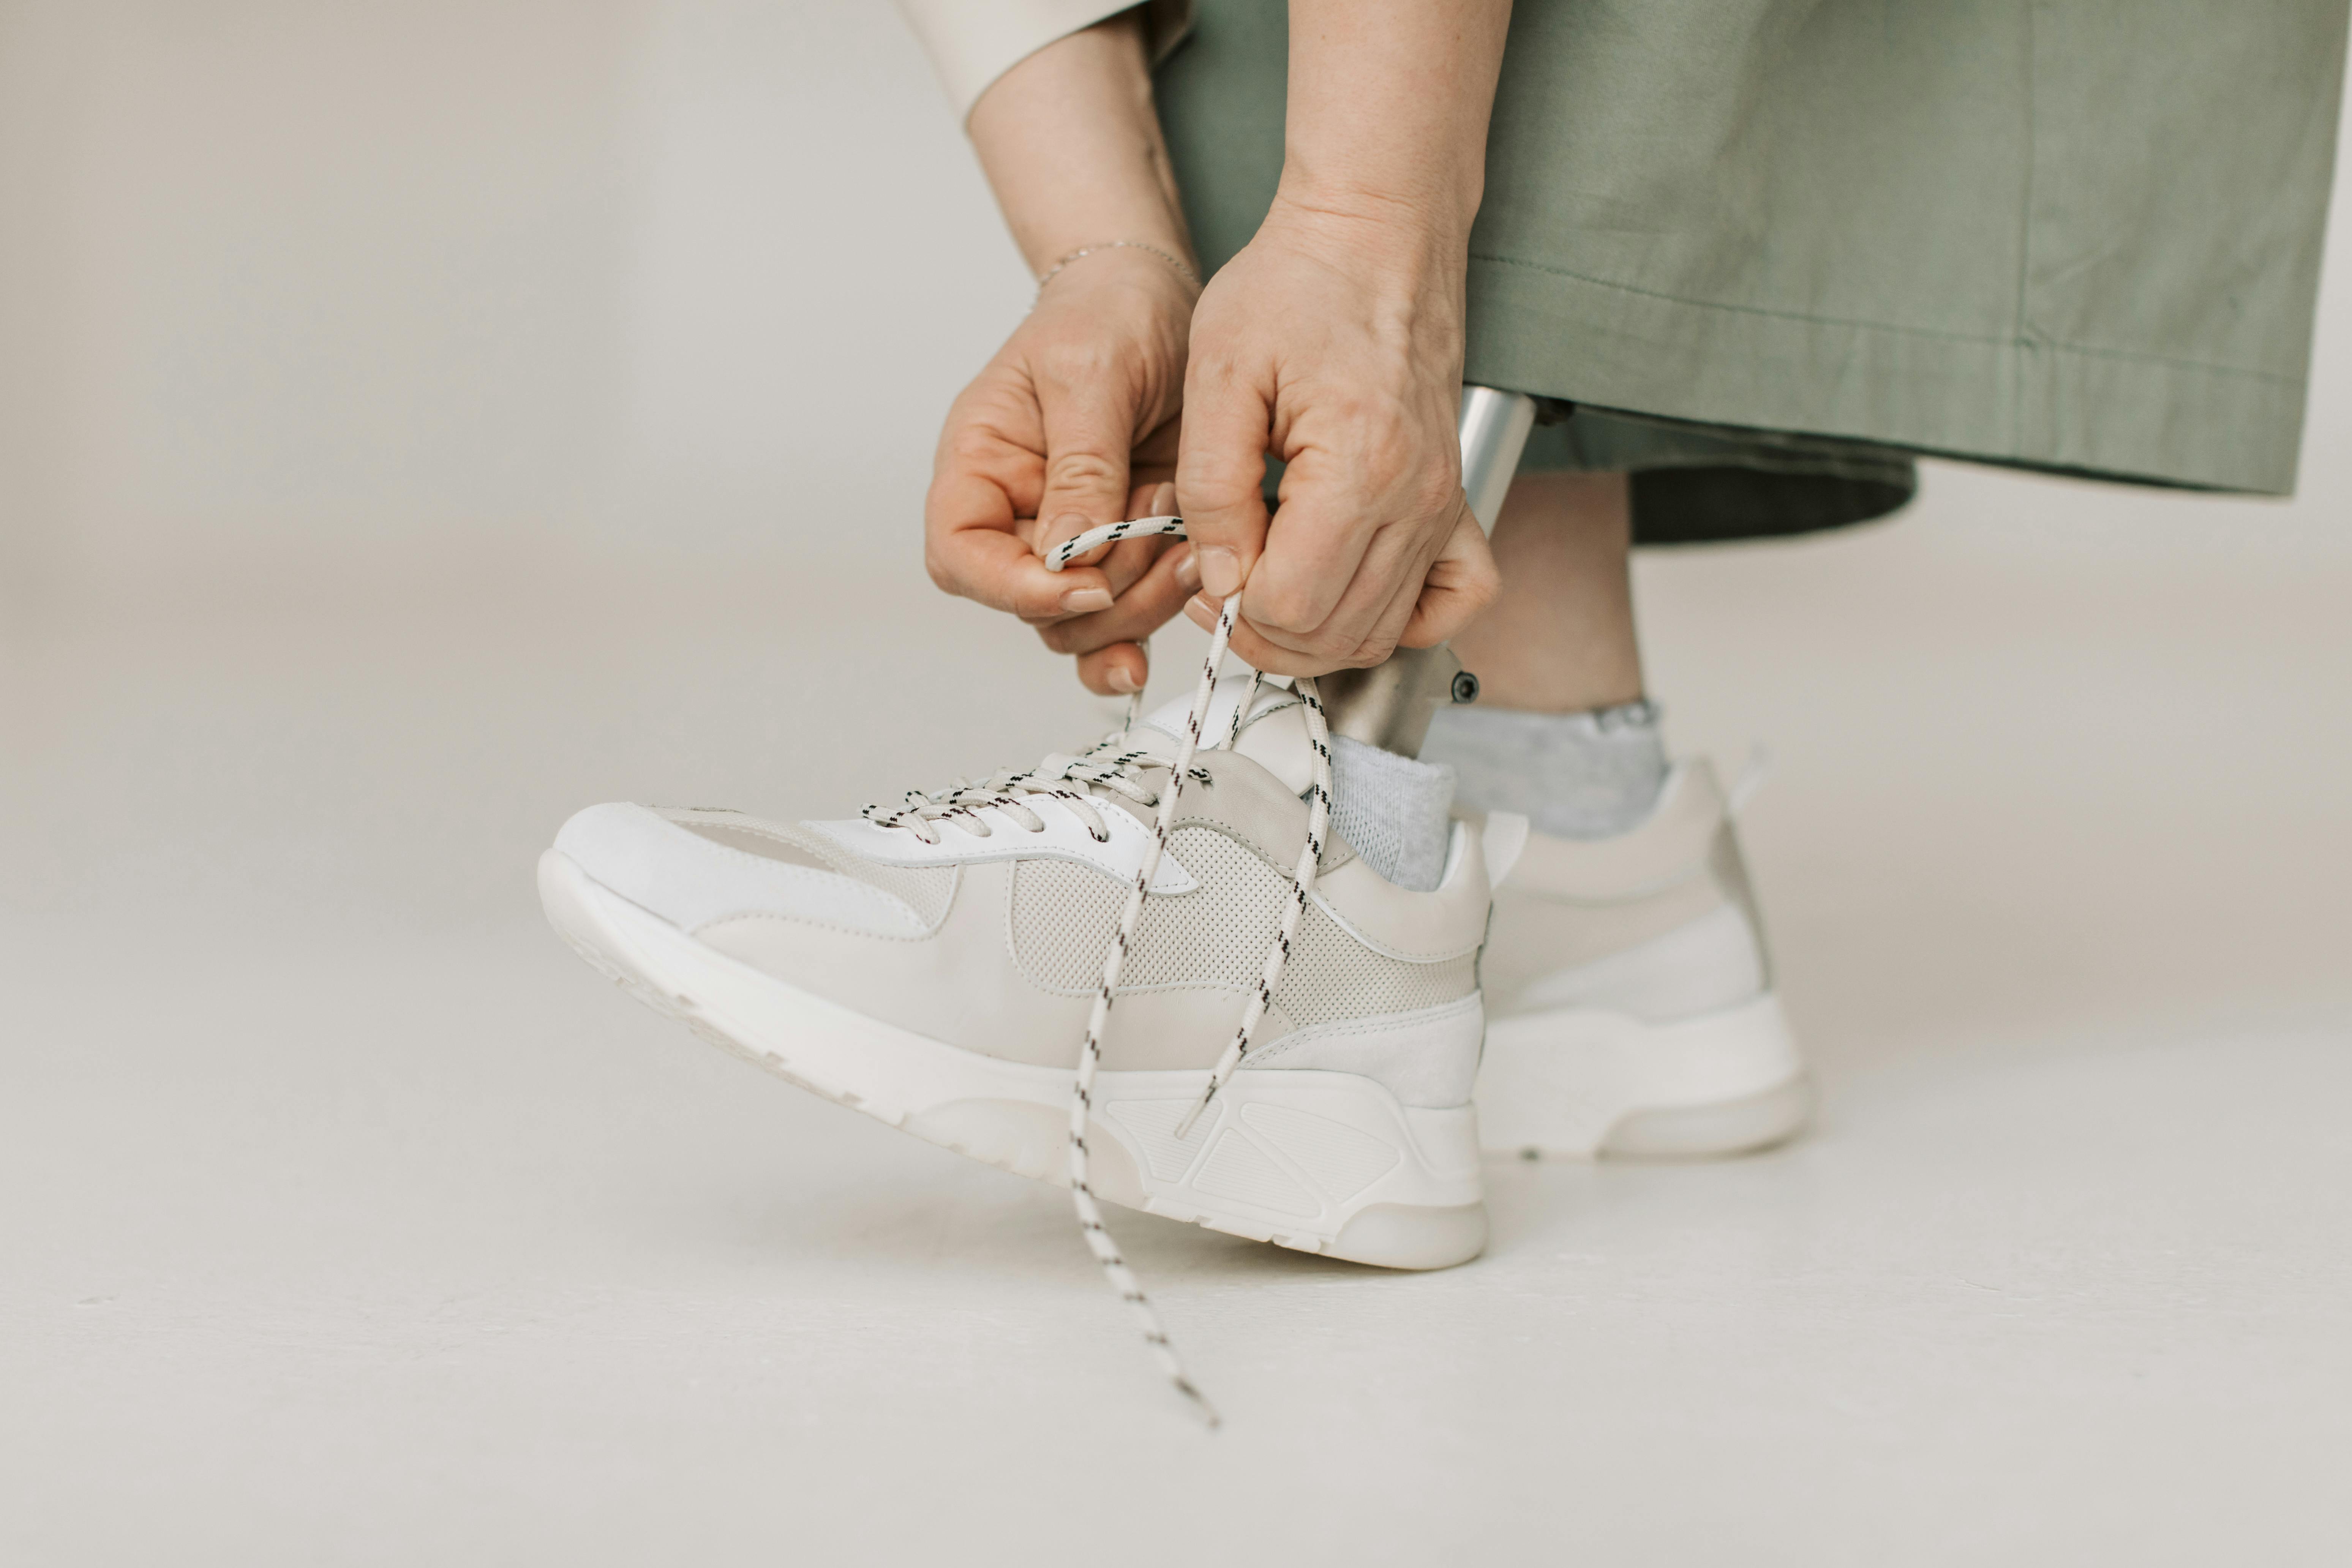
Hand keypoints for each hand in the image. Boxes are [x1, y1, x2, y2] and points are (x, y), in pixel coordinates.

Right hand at [922, 250, 1203, 694]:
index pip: (960, 557)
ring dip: (1140, 604)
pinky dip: (1155, 616)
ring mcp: (1074, 536)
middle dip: (1101, 596)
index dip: (1014, 589)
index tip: (1086, 584)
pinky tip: (1190, 592)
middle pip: (1030, 604)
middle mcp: (1018, 512)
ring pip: (1085, 620)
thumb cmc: (1108, 313)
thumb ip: (1081, 465)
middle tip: (1162, 544)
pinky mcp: (1127, 547)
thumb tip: (1071, 554)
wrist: (1160, 298)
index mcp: (981, 466)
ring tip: (1189, 541)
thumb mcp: (1091, 372)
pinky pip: (1126, 610)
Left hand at [1174, 201, 1498, 675]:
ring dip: (1316, 633)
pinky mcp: (1454, 499)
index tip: (1204, 573)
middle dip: (1264, 631)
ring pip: (1383, 631)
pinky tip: (1349, 592)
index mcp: (1358, 467)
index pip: (1293, 606)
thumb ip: (1211, 490)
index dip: (1233, 609)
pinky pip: (1455, 597)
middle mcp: (1417, 497)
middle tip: (1222, 585)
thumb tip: (1221, 581)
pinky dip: (1404, 619)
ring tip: (1266, 582)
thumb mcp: (1217, 377)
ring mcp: (1444, 503)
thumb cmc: (1297, 285)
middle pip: (1338, 635)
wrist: (1373, 234)